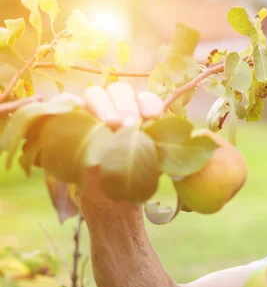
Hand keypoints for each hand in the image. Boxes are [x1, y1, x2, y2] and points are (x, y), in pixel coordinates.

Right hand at [70, 83, 163, 206]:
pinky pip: (64, 104)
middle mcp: (117, 108)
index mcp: (141, 114)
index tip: (154, 115)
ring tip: (110, 125)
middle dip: (126, 105)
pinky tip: (75, 113)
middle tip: (129, 125)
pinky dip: (66, 103)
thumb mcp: (154, 169)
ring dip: (103, 105)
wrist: (109, 195)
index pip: (146, 99)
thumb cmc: (136, 176)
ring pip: (95, 94)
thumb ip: (167, 163)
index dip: (149, 103)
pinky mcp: (69, 119)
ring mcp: (92, 111)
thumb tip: (183, 171)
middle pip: (120, 91)